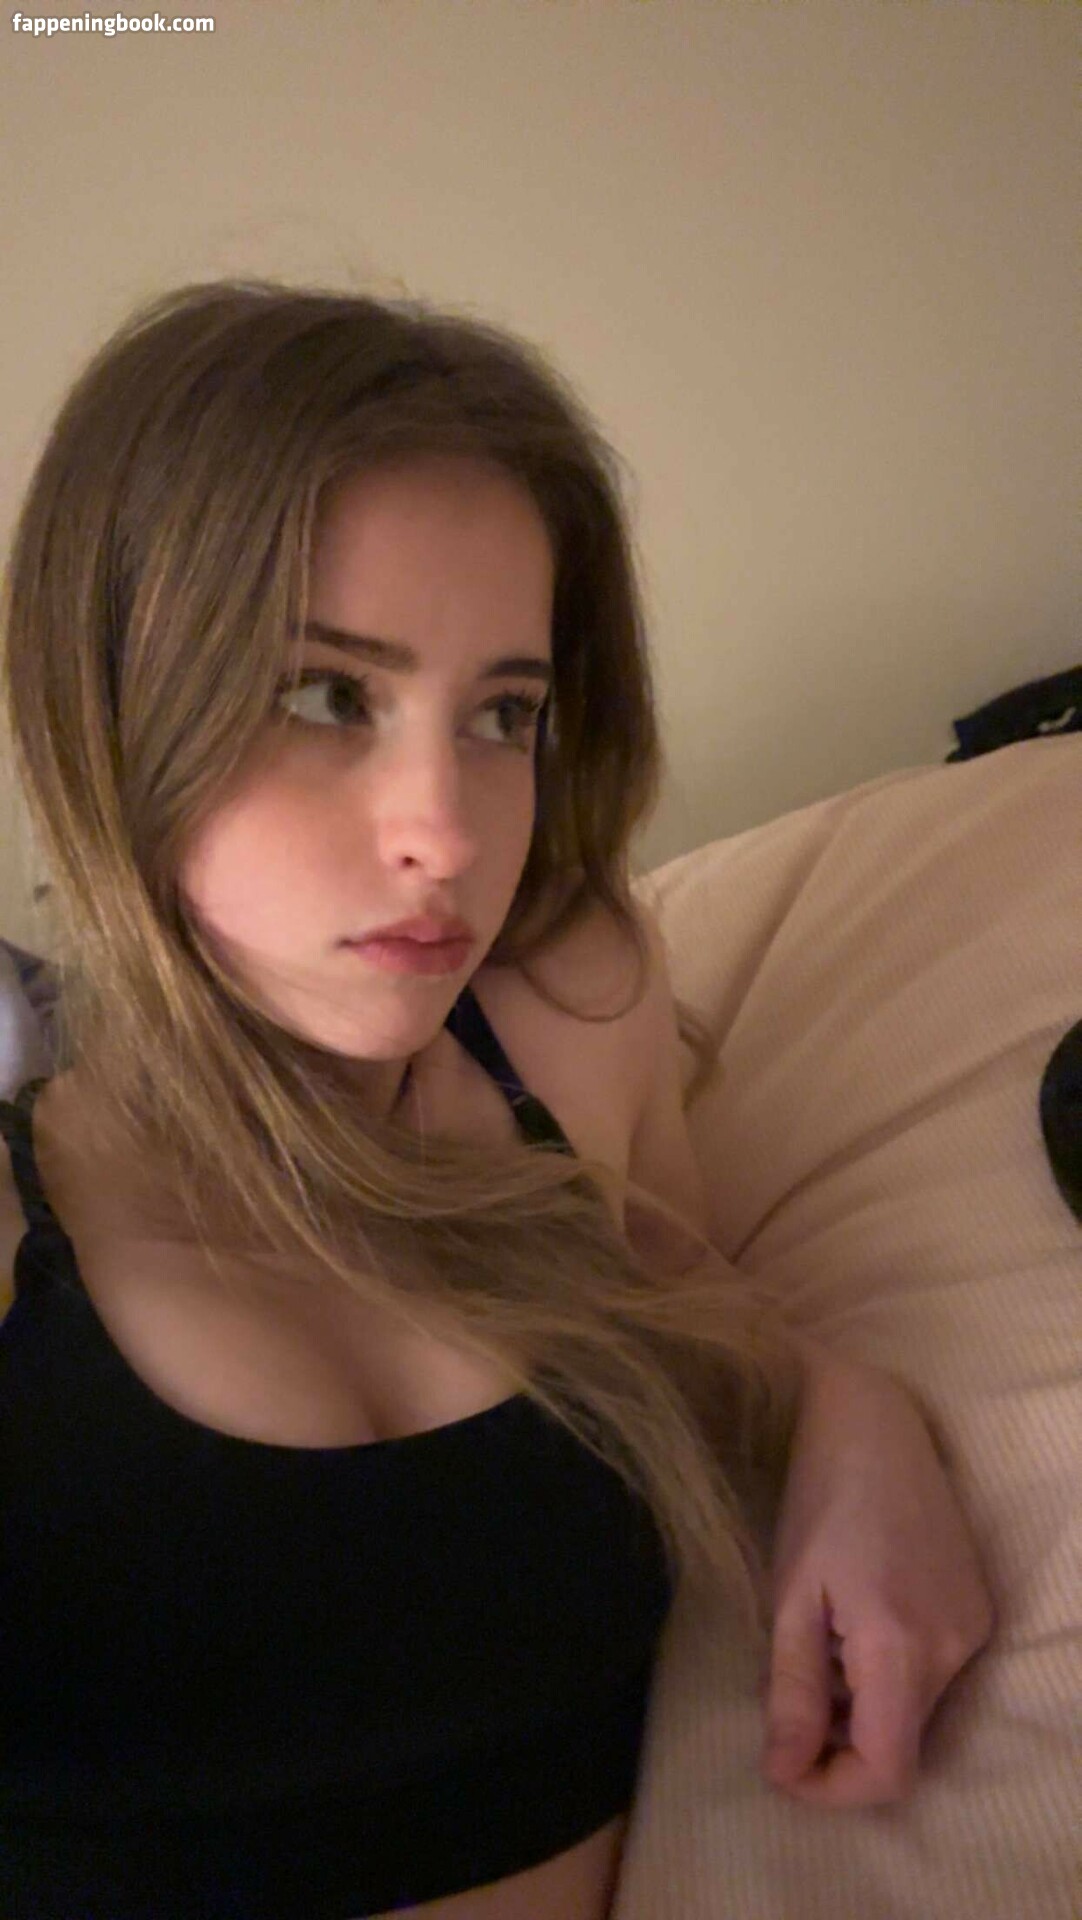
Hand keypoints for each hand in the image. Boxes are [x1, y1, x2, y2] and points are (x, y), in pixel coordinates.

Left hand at [760, 1345, 994, 1807]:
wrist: (874, 1422)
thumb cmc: (818, 1497)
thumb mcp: (790, 1596)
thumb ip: (793, 1691)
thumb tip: (785, 1773)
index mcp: (902, 1646)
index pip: (889, 1772)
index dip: (833, 1789)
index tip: (783, 1765)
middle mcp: (954, 1647)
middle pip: (902, 1744)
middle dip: (840, 1743)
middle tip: (788, 1697)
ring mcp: (974, 1627)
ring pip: (916, 1711)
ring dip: (863, 1704)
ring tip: (819, 1642)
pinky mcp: (978, 1609)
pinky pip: (932, 1673)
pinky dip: (887, 1672)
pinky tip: (853, 1620)